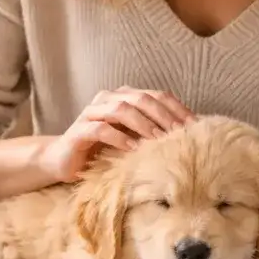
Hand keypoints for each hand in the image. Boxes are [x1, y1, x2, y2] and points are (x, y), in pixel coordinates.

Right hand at [39, 87, 195, 182]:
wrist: (63, 162)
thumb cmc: (102, 152)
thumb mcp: (132, 140)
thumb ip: (152, 133)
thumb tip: (188, 138)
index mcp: (125, 97)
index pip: (158, 96)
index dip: (177, 109)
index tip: (195, 127)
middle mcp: (109, 98)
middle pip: (142, 99)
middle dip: (164, 115)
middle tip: (179, 134)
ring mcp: (92, 112)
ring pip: (122, 109)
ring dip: (143, 125)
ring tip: (159, 140)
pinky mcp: (79, 130)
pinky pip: (101, 129)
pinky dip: (119, 138)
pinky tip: (133, 149)